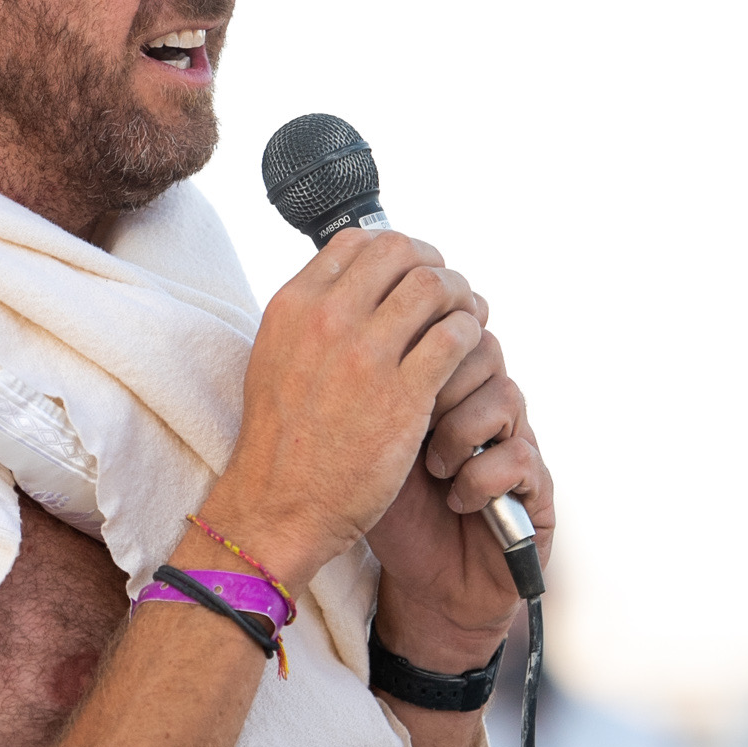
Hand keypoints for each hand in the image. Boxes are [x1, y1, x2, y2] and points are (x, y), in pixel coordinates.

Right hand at [197, 229, 488, 591]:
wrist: (279, 505)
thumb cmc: (281, 441)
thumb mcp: (277, 356)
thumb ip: (310, 318)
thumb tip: (352, 289)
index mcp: (294, 305)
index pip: (358, 241)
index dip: (396, 249)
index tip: (411, 270)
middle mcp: (328, 319)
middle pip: (401, 251)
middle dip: (433, 265)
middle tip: (446, 291)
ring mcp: (367, 355)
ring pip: (435, 286)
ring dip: (459, 296)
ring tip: (466, 318)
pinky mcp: (404, 394)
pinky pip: (456, 336)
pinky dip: (470, 334)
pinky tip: (468, 350)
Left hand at [367, 315, 553, 671]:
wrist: (424, 582)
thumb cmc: (394, 511)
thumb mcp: (369, 444)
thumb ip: (366, 390)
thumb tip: (344, 335)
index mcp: (445, 387)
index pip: (446, 328)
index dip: (419, 345)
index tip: (386, 379)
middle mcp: (484, 407)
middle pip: (483, 349)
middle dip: (441, 381)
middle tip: (412, 421)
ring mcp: (515, 442)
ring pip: (505, 395)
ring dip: (459, 431)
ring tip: (433, 467)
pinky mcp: (536, 488)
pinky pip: (520, 455)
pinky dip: (481, 477)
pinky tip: (456, 499)